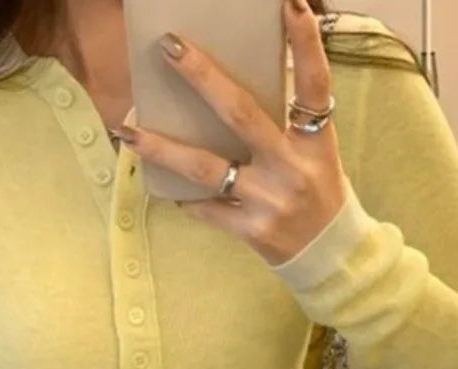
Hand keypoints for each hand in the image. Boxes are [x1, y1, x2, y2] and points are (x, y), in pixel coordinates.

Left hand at [117, 0, 346, 264]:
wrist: (330, 255)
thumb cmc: (319, 193)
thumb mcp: (316, 153)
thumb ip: (285, 124)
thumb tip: (228, 90)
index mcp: (315, 142)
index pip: (313, 85)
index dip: (305, 44)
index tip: (289, 4)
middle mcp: (292, 168)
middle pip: (240, 114)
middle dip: (202, 77)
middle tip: (169, 46)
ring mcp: (270, 201)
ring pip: (206, 167)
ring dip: (161, 148)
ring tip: (126, 131)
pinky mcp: (252, 231)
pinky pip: (206, 208)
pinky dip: (184, 197)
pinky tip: (161, 183)